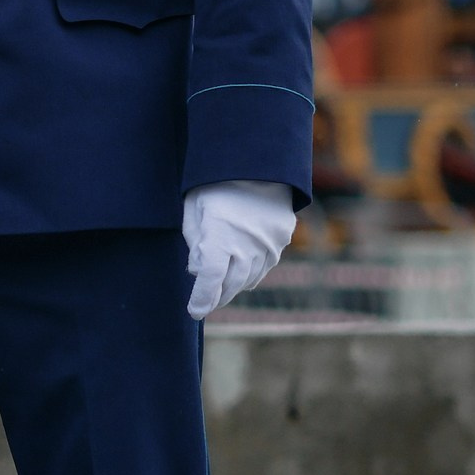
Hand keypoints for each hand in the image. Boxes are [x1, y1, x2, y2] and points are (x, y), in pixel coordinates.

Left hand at [182, 180, 295, 318]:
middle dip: (216, 297)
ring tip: (221, 291)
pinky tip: (241, 275)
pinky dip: (250, 274)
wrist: (260, 163)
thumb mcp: (194, 206)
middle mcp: (246, 245)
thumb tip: (198, 271)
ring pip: (248, 278)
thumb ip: (194, 240)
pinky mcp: (280, 241)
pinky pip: (264, 266)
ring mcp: (267, 245)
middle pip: (230, 283)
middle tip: (205, 304)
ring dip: (233, 286)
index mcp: (220, 234)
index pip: (210, 277)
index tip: (194, 311)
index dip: (202, 297)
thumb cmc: (217, 182)